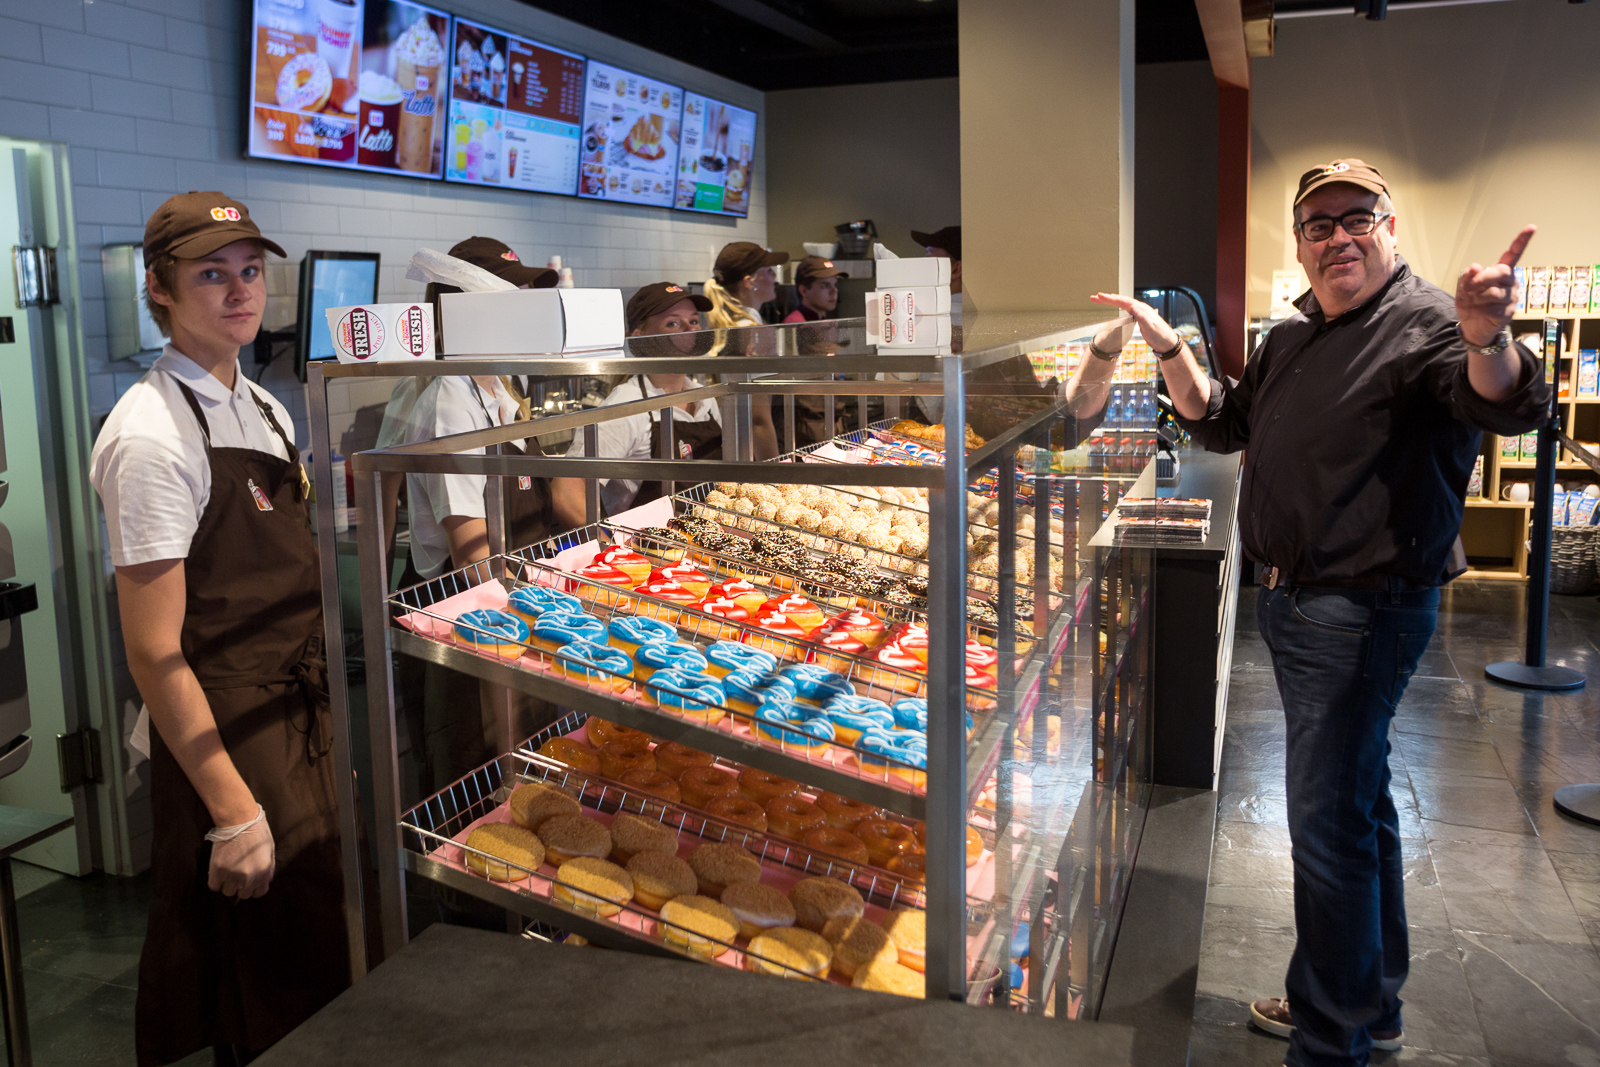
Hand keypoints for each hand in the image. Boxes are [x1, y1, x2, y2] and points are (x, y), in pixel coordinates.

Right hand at [206, 804, 274, 899]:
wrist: (239, 820)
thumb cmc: (257, 832)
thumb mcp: (270, 850)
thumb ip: (269, 868)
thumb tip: (266, 881)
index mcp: (263, 872)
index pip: (259, 893)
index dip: (254, 888)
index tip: (250, 883)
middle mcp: (248, 877)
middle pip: (242, 895)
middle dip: (241, 887)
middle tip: (238, 876)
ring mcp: (232, 875)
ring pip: (227, 892)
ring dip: (227, 885)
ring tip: (228, 873)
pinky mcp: (217, 870)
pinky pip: (214, 886)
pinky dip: (215, 882)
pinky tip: (218, 873)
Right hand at [1089, 293, 1180, 351]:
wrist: (1168, 343)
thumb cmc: (1160, 336)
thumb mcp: (1150, 327)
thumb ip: (1142, 317)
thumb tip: (1133, 307)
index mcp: (1141, 309)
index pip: (1124, 301)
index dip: (1111, 299)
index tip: (1100, 296)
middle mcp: (1140, 308)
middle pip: (1122, 300)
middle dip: (1107, 298)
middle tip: (1094, 297)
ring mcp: (1140, 312)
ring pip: (1123, 303)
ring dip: (1111, 301)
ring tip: (1101, 299)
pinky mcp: (1139, 317)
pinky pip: (1126, 308)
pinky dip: (1118, 305)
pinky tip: (1115, 306)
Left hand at [1456, 225, 1534, 346]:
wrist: (1472, 327)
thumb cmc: (1471, 303)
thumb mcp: (1463, 288)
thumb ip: (1468, 277)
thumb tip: (1476, 266)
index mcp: (1501, 272)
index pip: (1513, 254)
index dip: (1522, 241)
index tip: (1532, 227)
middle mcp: (1510, 282)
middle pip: (1502, 271)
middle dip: (1483, 278)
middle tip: (1470, 287)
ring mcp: (1512, 297)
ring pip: (1495, 292)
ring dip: (1477, 297)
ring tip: (1472, 302)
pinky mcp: (1509, 311)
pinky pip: (1493, 307)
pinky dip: (1479, 309)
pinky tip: (1478, 311)